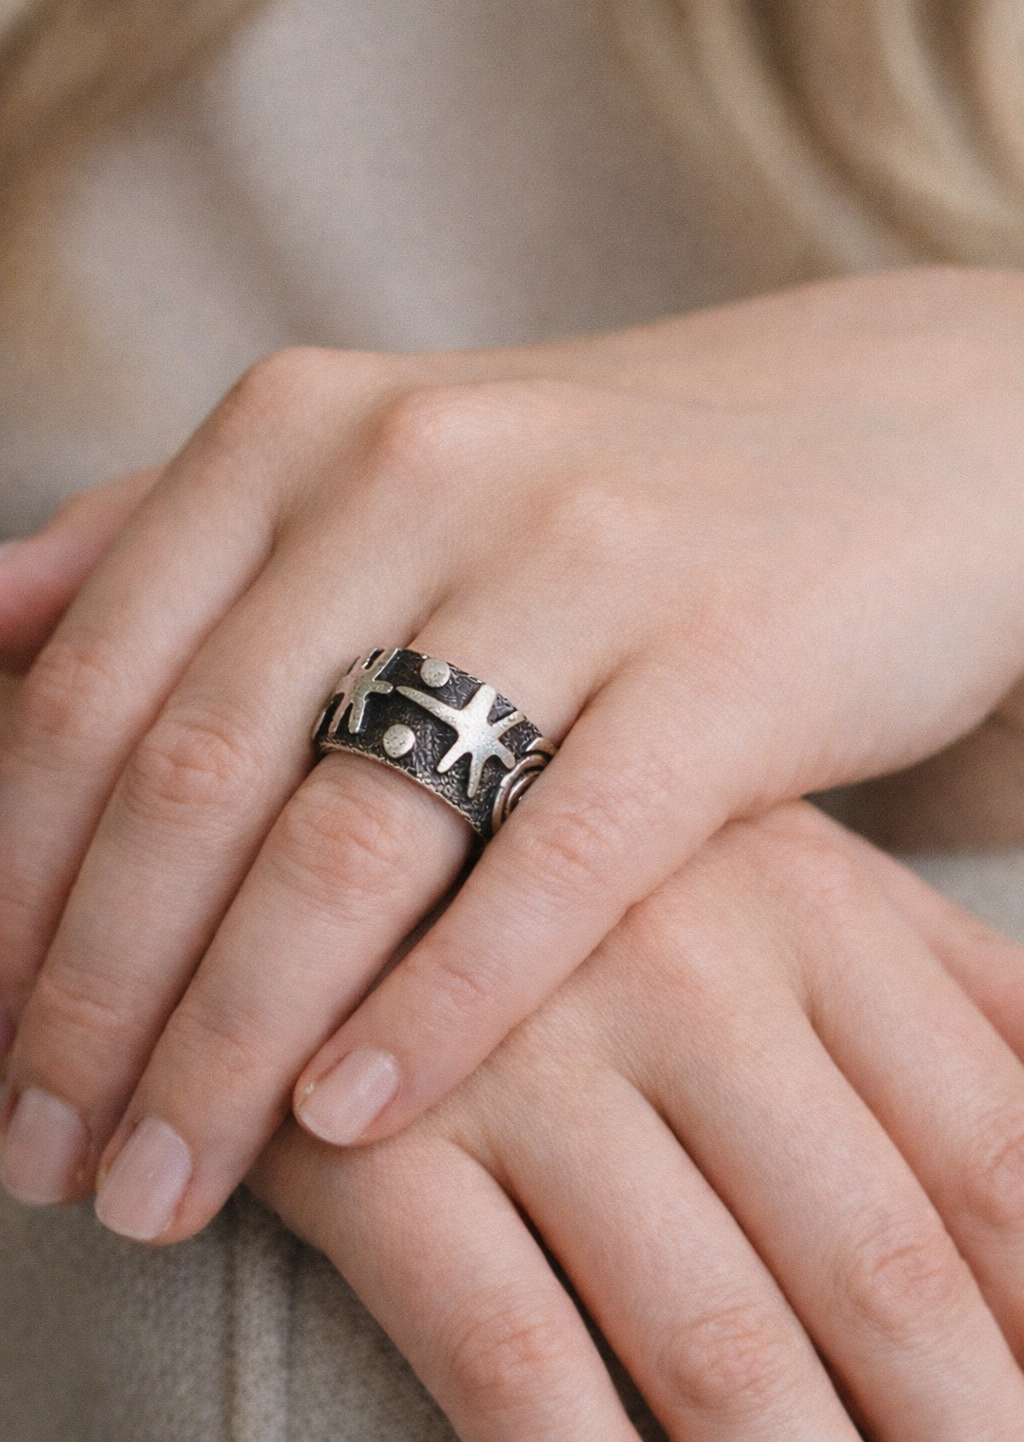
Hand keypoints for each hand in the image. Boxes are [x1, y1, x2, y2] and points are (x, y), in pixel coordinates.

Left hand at [3, 267, 1023, 1243]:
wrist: (876, 441)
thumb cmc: (594, 493)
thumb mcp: (371, 469)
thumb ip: (170, 538)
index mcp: (299, 427)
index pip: (89, 689)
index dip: (6, 890)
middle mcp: (417, 468)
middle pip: (194, 780)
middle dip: (93, 1002)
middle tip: (45, 1161)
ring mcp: (578, 561)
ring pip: (351, 839)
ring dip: (230, 1042)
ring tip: (165, 1185)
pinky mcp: (726, 664)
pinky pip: (555, 866)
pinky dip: (439, 1007)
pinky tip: (352, 1118)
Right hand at [249, 803, 1023, 1440]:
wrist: (351, 824)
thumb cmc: (630, 884)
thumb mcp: (809, 887)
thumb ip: (966, 996)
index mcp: (814, 905)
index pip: (997, 1156)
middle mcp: (686, 969)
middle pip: (880, 1265)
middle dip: (956, 1432)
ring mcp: (528, 1049)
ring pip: (716, 1339)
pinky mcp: (380, 1135)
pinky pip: (508, 1352)